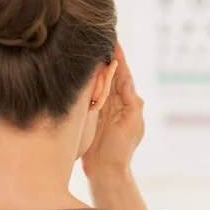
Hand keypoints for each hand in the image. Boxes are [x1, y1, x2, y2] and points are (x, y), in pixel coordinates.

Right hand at [82, 44, 144, 178]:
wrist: (105, 171)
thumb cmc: (121, 151)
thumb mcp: (132, 127)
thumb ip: (132, 104)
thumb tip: (127, 81)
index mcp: (128, 103)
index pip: (124, 75)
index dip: (119, 58)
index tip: (114, 40)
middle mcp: (115, 103)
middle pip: (110, 75)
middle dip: (106, 58)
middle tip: (98, 38)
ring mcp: (102, 108)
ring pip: (99, 83)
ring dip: (95, 68)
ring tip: (87, 50)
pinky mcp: (89, 115)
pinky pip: (87, 95)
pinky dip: (85, 83)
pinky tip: (77, 73)